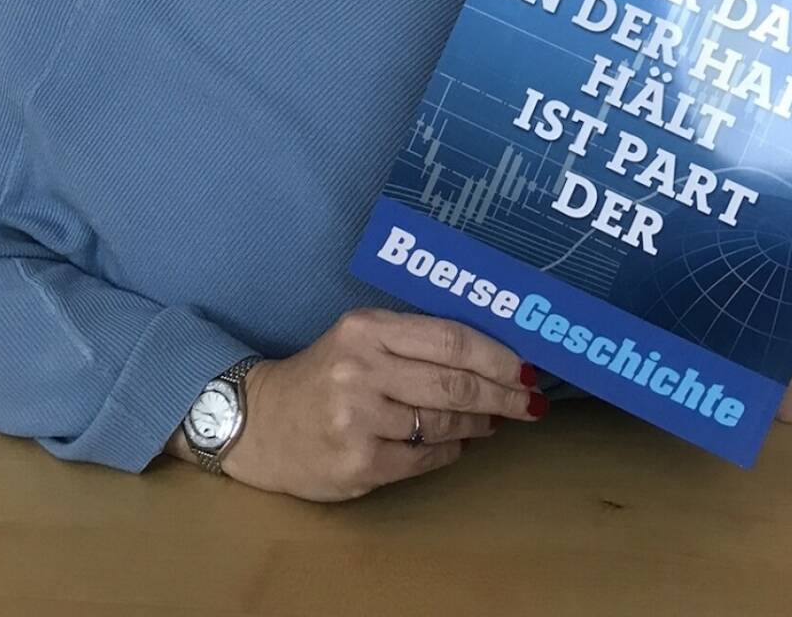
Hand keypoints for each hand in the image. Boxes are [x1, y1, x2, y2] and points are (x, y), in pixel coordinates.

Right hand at [220, 309, 540, 501]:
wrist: (261, 423)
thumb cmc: (323, 375)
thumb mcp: (361, 339)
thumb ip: (414, 342)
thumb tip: (491, 358)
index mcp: (367, 329)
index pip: (450, 339)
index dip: (497, 356)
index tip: (527, 368)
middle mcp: (362, 369)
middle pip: (454, 383)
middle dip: (503, 394)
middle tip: (530, 402)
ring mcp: (359, 419)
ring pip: (443, 422)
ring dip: (478, 424)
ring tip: (493, 421)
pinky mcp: (359, 462)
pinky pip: (424, 458)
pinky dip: (449, 451)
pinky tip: (458, 445)